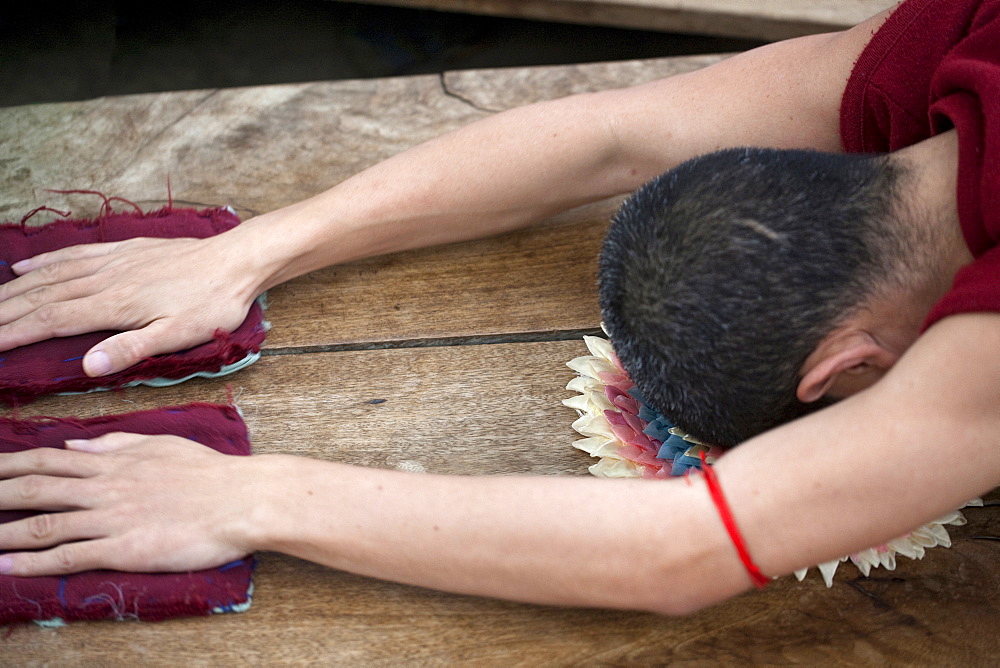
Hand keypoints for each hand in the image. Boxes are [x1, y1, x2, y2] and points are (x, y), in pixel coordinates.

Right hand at [0, 235, 259, 375]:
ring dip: (14, 289)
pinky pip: (73, 254)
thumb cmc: (213, 303)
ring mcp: (113, 261)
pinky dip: (44, 262)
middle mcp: (105, 280)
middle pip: (41, 297)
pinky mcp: (124, 250)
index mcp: (115, 306)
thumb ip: (133, 349)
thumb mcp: (180, 336)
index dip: (13, 334)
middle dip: (2, 312)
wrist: (237, 260)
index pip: (51, 322)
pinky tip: (24, 268)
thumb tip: (88, 368)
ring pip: (50, 275)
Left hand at [0, 433, 258, 575]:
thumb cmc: (209, 473)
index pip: (49, 460)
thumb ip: (116, 444)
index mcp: (114, 461)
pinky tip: (6, 567)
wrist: (241, 499)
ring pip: (43, 524)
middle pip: (35, 489)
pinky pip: (69, 556)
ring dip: (3, 532)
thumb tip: (75, 444)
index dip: (10, 464)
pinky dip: (33, 563)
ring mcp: (112, 518)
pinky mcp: (123, 548)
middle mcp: (105, 487)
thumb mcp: (161, 445)